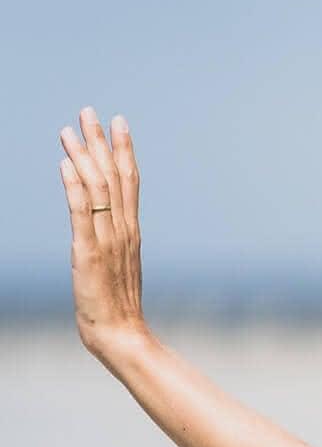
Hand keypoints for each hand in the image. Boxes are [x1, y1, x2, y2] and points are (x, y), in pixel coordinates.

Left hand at [59, 107, 145, 357]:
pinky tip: (66, 166)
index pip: (130, 182)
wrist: (122, 334)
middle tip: (90, 112)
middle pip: (114, 177)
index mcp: (131, 231)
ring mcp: (107, 240)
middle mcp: (123, 230)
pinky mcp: (88, 253)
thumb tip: (103, 224)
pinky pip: (82, 215)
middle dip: (101, 142)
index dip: (124, 150)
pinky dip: (75, 188)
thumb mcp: (115, 267)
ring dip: (84, 157)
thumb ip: (111, 241)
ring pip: (98, 189)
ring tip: (69, 131)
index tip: (119, 122)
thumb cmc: (117, 307)